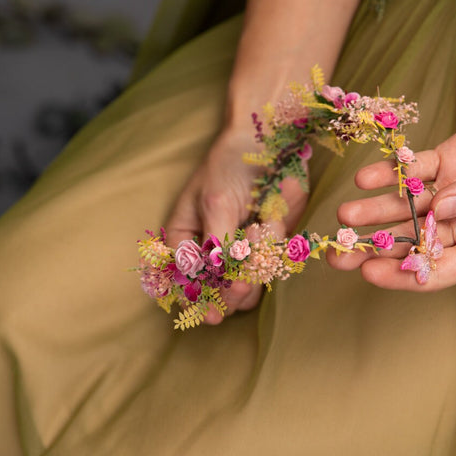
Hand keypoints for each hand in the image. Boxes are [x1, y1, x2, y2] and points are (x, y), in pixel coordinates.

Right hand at [164, 125, 306, 321]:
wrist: (269, 142)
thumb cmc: (230, 165)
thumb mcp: (214, 202)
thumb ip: (215, 243)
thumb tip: (214, 278)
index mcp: (184, 241)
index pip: (184, 283)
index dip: (196, 302)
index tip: (211, 314)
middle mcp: (209, 252)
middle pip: (216, 294)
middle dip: (229, 292)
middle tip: (239, 285)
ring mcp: (240, 252)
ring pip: (245, 288)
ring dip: (253, 270)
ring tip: (257, 230)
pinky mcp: (268, 247)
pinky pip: (270, 268)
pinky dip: (271, 250)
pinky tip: (268, 220)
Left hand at [329, 100, 455, 289]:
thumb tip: (445, 203)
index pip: (436, 269)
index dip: (402, 274)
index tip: (369, 273)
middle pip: (410, 241)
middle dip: (372, 248)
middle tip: (335, 255)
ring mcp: (453, 189)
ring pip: (405, 205)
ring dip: (374, 210)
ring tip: (344, 215)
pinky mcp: (450, 158)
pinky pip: (414, 168)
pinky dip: (391, 172)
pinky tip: (367, 177)